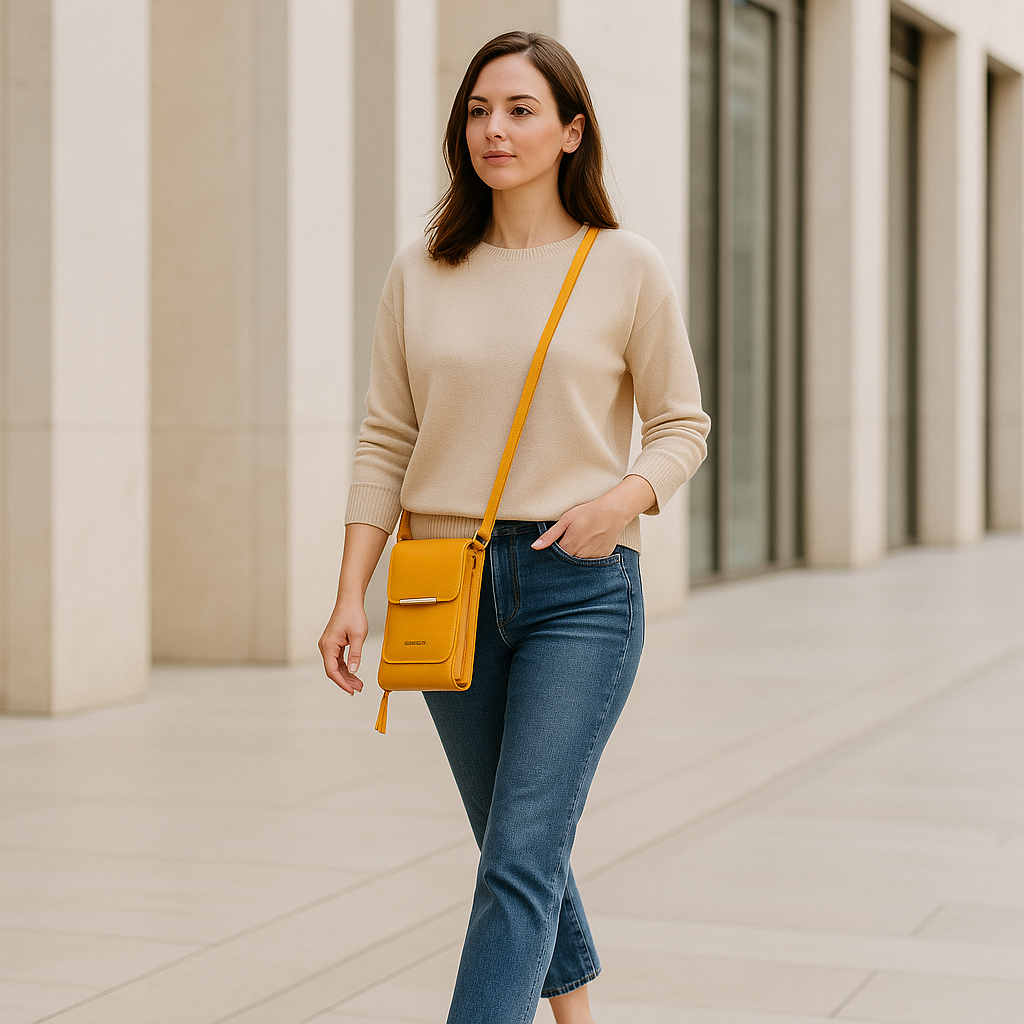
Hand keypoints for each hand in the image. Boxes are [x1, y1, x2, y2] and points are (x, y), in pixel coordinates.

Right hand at [319, 602, 367, 694]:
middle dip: (345, 681)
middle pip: (333, 670)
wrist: (349, 601)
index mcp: (328, 646)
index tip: (351, 690)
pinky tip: (353, 673)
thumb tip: (354, 671)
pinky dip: (345, 667)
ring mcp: (328, 645)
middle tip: (358, 688)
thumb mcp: (358, 636)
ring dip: (346, 675)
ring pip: (335, 666)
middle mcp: (325, 646)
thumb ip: (355, 654)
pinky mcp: (333, 643)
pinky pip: (337, 660)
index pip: (332, 671)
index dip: (342, 683)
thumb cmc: (353, 615)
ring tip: (358, 684)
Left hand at [532, 475, 655, 558]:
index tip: (556, 546)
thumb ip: (550, 535)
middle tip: (571, 541)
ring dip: (577, 557)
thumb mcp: (566, 520)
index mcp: (568, 547)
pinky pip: (592, 562)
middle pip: (567, 562)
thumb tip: (535, 546)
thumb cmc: (588, 513)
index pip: (555, 558)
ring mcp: (593, 558)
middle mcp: (580, 556)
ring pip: (580, 563)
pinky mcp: (603, 557)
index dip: (554, 553)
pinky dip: (589, 556)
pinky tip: (591, 544)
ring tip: (582, 541)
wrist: (613, 512)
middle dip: (565, 557)